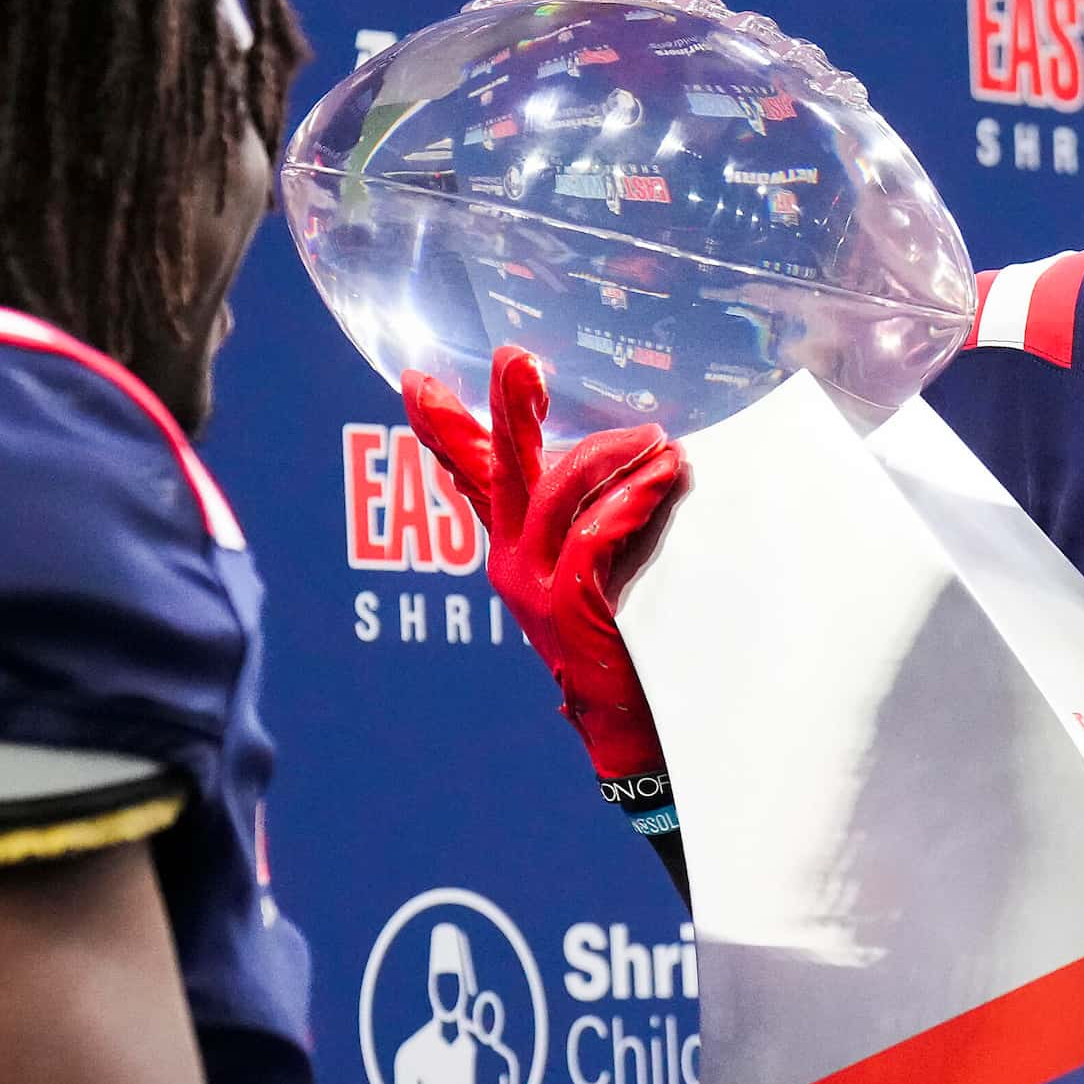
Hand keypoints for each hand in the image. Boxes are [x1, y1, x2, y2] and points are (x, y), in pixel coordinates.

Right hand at [402, 348, 682, 778]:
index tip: (416, 382)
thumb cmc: (619, 641)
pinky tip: (667, 477)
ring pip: (559, 489)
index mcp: (510, 547)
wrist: (626, 726)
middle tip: (517, 357)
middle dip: (507, 407)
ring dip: (614, 454)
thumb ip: (590, 520)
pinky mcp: (565, 602)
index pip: (470, 476)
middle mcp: (509, 560)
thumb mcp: (593, 569)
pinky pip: (596, 530)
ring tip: (661, 440)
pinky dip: (635, 496)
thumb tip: (620, 461)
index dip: (444, 428)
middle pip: (501, 467)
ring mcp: (531, 583)